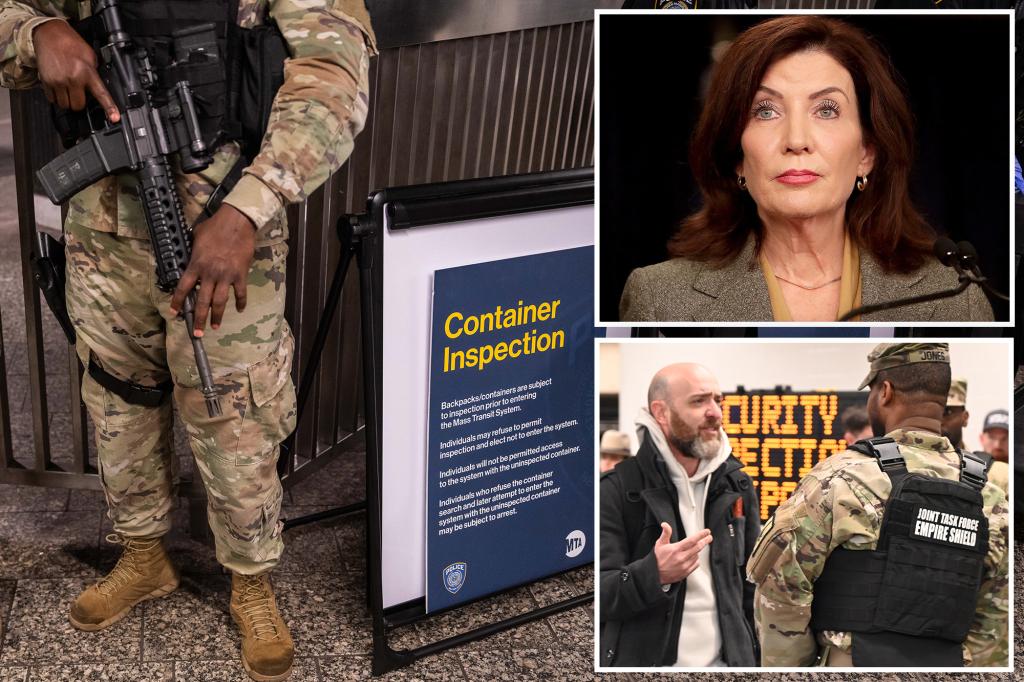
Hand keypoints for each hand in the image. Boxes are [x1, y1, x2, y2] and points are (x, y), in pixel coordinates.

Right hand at [33, 20, 118, 120]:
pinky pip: (52, 100)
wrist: (50, 34)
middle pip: (78, 106)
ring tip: (68, 88)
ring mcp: (58, 81)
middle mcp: (72, 79)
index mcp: (87, 72)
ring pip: (64, 105)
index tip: (115, 118)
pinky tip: (59, 85)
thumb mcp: (90, 57)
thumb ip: (94, 73)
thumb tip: (99, 87)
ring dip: (67, 101)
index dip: (109, 108)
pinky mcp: (45, 82)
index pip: (101, 94)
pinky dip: (56, 96)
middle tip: (79, 92)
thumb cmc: (71, 44)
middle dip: (80, 102)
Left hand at [169, 204, 255, 335]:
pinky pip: (240, 293)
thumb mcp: (197, 237)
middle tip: (197, 333)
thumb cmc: (215, 226)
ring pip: (220, 302)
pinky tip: (239, 309)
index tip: (175, 313)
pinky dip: (240, 302)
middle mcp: (210, 273)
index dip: (178, 302)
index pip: (184, 288)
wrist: (237, 222)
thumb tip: (191, 255)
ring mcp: (226, 276)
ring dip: (217, 316)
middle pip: (202, 302)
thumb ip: (193, 251)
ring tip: (215, 326)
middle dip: (199, 319)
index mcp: (196, 265)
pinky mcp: (240, 274)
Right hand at [654, 523, 711, 584]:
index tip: (707, 532)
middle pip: (698, 547)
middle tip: (709, 537)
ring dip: (698, 551)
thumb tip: (665, 524)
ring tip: (694, 548)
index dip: (701, 535)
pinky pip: (696, 564)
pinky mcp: (686, 572)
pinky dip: (696, 559)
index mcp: (676, 549)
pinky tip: (692, 557)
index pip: (692, 540)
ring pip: (697, 556)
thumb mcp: (660, 544)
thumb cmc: (657, 559)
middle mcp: (681, 558)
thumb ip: (665, 533)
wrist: (655, 574)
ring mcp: (684, 566)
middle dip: (705, 541)